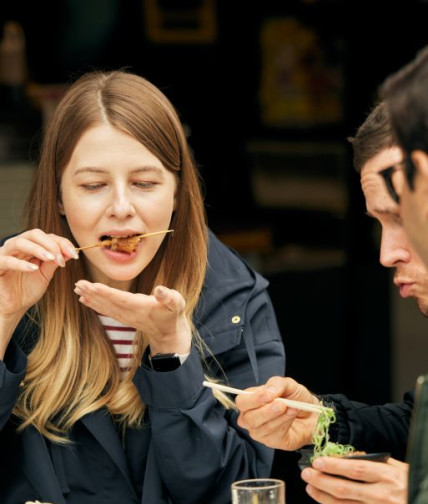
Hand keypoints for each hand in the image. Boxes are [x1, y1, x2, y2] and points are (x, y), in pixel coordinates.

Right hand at [0, 229, 77, 319]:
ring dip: (37, 249)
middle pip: (34, 234)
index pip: (47, 236)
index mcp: (30, 246)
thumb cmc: (27, 289)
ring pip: (19, 242)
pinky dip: (21, 264)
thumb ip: (54, 262)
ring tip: (50, 258)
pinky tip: (33, 269)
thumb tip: (71, 252)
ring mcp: (5, 254)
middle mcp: (17, 247)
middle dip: (51, 244)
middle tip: (62, 257)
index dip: (62, 243)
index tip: (75, 254)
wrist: (13, 307)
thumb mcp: (45, 275)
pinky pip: (7, 261)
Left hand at [74, 281, 191, 354]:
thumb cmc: (172, 314)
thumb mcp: (176, 303)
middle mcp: (130, 313)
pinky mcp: (123, 317)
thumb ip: (169, 297)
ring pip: (105, 306)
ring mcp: (125, 316)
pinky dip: (94, 304)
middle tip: (78, 284)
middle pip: (109, 302)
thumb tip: (160, 290)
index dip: (107, 293)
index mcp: (142, 307)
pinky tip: (84, 298)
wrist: (168, 333)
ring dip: (91, 297)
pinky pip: (106, 310)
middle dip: (93, 293)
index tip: (93, 286)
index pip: (122, 299)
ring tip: (77, 288)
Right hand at [236, 376, 320, 449]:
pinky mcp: (271, 441)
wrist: (312, 413)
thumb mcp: (287, 384)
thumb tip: (268, 393)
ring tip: (292, 408)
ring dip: (279, 417)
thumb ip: (276, 385)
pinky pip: (273, 436)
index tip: (269, 396)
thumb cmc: (296, 397)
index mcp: (251, 400)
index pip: (241, 402)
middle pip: (247, 419)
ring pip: (261, 428)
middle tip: (282, 404)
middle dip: (266, 411)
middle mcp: (251, 417)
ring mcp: (260, 431)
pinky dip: (284, 424)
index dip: (253, 400)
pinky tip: (291, 417)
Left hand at [301, 456, 407, 502]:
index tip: (317, 461)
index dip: (334, 465)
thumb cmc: (409, 483)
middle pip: (344, 488)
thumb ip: (372, 461)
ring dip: (323, 497)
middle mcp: (382, 495)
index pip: (355, 469)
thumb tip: (346, 456)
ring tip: (311, 488)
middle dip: (321, 481)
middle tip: (307, 473)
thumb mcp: (396, 467)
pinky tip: (325, 502)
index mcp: (387, 476)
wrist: (422, 500)